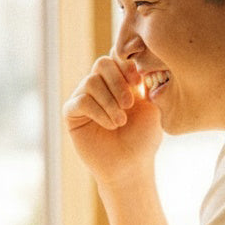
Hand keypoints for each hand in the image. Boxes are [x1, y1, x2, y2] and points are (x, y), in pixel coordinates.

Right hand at [63, 55, 162, 187]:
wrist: (130, 166)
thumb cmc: (143, 139)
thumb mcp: (152, 107)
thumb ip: (145, 82)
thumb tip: (138, 62)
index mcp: (120, 82)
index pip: (118, 58)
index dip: (127, 67)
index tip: (139, 84)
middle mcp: (101, 87)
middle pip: (102, 63)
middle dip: (118, 82)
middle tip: (130, 104)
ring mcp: (84, 99)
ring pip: (91, 82)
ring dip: (110, 101)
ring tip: (120, 122)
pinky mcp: (72, 114)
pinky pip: (81, 100)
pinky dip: (98, 112)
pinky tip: (110, 126)